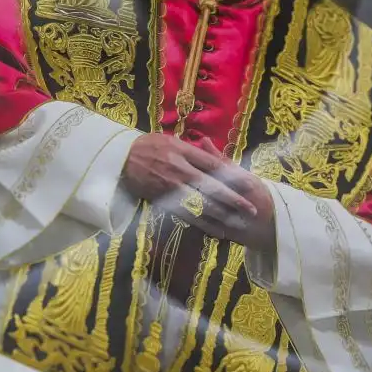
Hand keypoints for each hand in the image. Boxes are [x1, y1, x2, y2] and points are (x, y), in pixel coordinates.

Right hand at [119, 133, 275, 249]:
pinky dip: (202, 224)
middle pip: (212, 187)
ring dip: (221, 216)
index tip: (250, 184)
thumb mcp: (171, 140)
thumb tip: (214, 154)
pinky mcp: (163, 200)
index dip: (234, 176)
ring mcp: (171, 187)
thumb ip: (193, 149)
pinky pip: (186, 214)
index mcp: (184, 152)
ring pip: (201, 204)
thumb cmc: (147, 146)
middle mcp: (180, 170)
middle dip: (233, 200)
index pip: (214, 166)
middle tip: (251, 209)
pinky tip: (215, 231)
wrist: (119, 158)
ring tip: (238, 224)